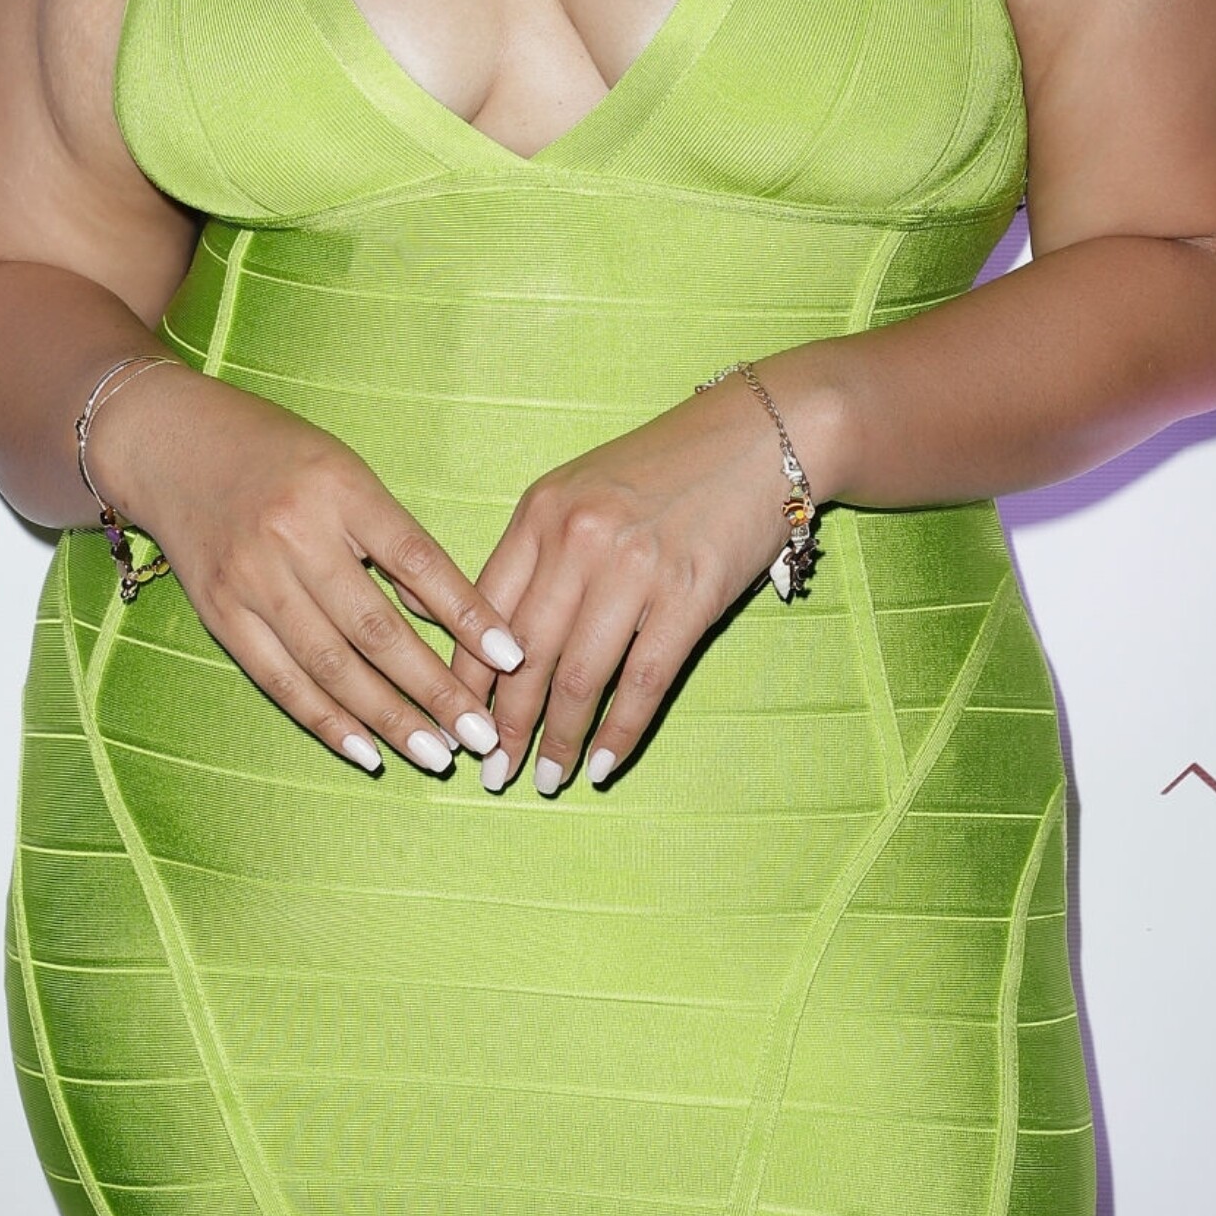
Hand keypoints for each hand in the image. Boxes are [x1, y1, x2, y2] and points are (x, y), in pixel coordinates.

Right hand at [94, 365, 523, 774]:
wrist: (171, 443)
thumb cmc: (277, 453)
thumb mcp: (346, 472)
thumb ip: (393, 540)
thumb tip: (443, 615)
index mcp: (340, 490)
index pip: (418, 561)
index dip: (468, 614)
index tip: (514, 658)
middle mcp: (295, 536)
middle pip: (375, 629)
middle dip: (434, 688)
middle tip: (482, 734)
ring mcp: (252, 579)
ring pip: (331, 666)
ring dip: (389, 717)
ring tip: (438, 754)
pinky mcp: (220, 613)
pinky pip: (281, 680)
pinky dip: (326, 721)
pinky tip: (368, 751)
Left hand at [452, 369, 799, 795]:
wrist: (760, 435)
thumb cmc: (665, 468)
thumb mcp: (582, 490)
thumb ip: (537, 552)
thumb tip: (491, 637)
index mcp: (541, 512)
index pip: (480, 610)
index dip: (463, 677)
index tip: (454, 721)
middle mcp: (578, 538)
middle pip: (522, 654)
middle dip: (502, 724)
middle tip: (491, 772)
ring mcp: (634, 568)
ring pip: (577, 676)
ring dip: (556, 740)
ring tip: (544, 780)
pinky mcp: (689, 595)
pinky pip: (642, 681)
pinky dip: (618, 732)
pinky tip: (603, 765)